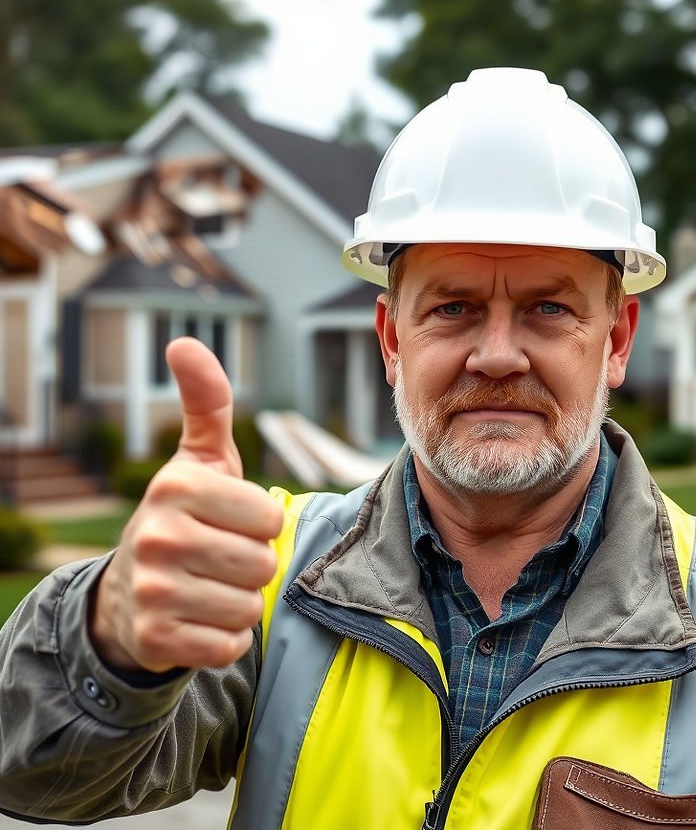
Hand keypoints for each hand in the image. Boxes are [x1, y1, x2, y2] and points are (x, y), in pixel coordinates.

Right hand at [91, 337, 283, 672]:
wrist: (131, 591)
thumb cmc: (186, 514)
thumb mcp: (201, 458)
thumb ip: (207, 403)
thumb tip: (182, 343)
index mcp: (176, 486)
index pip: (269, 518)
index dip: (260, 525)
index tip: (231, 522)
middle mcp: (158, 535)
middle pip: (263, 564)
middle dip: (253, 565)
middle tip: (220, 558)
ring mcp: (152, 590)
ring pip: (249, 606)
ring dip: (241, 601)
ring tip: (209, 586)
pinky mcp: (155, 639)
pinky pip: (230, 646)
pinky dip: (226, 639)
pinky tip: (200, 619)